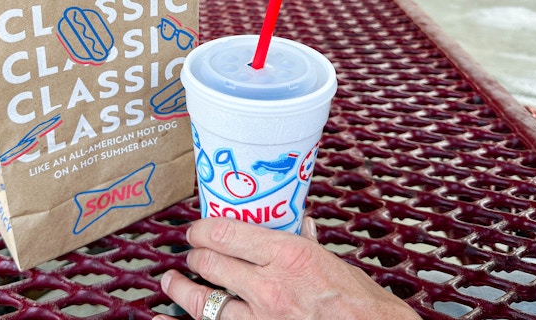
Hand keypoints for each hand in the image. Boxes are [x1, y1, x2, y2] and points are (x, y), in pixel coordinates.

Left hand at [153, 217, 419, 319]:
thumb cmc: (364, 306)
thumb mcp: (337, 265)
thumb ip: (310, 245)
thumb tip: (301, 225)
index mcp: (289, 255)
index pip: (229, 233)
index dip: (204, 230)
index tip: (196, 230)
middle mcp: (269, 285)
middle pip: (212, 264)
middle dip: (195, 257)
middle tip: (190, 255)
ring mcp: (261, 319)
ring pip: (204, 301)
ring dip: (182, 289)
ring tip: (171, 282)